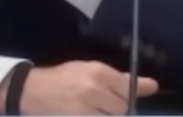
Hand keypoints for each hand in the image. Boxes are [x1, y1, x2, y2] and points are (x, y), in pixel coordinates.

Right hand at [0, 61, 159, 114]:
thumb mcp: (88, 69)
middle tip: (105, 103)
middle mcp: (94, 90)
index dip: (135, 92)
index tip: (147, 90)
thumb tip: (150, 86)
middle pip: (122, 107)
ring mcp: (86, 109)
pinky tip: (91, 112)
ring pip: (113, 116)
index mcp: (98, 72)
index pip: (128, 87)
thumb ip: (117, 79)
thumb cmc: (63, 77)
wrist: (32, 91)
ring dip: (109, 114)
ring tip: (96, 108)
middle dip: (118, 107)